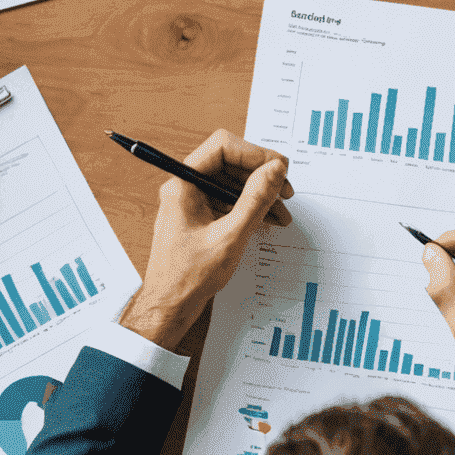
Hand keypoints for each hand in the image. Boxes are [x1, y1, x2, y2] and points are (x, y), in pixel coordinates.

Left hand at [120, 131, 294, 350]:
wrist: (169, 308)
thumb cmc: (187, 278)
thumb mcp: (230, 236)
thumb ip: (255, 200)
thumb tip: (275, 170)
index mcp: (183, 184)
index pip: (222, 147)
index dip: (255, 154)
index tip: (278, 168)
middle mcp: (186, 187)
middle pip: (230, 163)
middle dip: (261, 175)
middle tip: (285, 191)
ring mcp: (193, 202)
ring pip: (232, 183)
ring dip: (260, 193)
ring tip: (282, 211)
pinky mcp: (201, 217)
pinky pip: (229, 201)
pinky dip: (251, 208)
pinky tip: (269, 220)